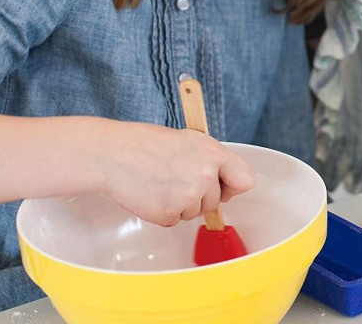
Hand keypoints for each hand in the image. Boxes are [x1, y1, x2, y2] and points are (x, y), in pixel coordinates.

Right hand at [94, 122, 255, 226]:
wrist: (115, 154)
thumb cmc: (150, 144)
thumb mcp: (191, 140)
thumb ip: (213, 160)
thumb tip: (228, 182)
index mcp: (214, 153)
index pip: (246, 180)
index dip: (234, 186)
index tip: (223, 186)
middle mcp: (205, 175)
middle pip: (216, 201)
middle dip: (200, 195)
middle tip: (176, 177)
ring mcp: (188, 196)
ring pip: (195, 212)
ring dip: (181, 204)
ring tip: (162, 182)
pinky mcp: (169, 213)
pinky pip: (175, 221)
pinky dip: (164, 212)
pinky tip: (152, 193)